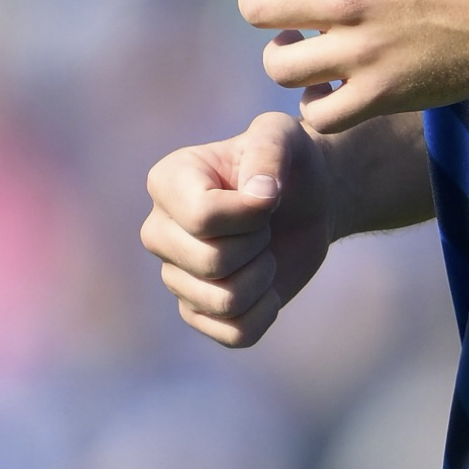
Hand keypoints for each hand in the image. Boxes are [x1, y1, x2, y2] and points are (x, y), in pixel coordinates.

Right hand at [138, 111, 331, 347]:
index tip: (269, 193)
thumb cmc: (290, 162)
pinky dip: (265, 311)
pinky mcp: (197, 313)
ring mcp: (174, 276)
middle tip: (266, 224)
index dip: (252, 213)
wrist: (309, 202)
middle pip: (212, 262)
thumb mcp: (285, 135)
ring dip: (264, 276)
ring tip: (264, 249)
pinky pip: (235, 334)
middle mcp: (159, 231)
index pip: (203, 218)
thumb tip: (259, 194)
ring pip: (225, 300)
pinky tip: (267, 285)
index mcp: (167, 181)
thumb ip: (270, 148)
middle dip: (259, 244)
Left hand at [232, 0, 468, 130]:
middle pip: (255, 12)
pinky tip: (332, 88)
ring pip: (280, 68)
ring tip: (311, 51)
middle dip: (263, 12)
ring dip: (288, 60)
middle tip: (291, 14)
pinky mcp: (385, 93)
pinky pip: (319, 114)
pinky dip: (317, 105)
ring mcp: (366, 48)